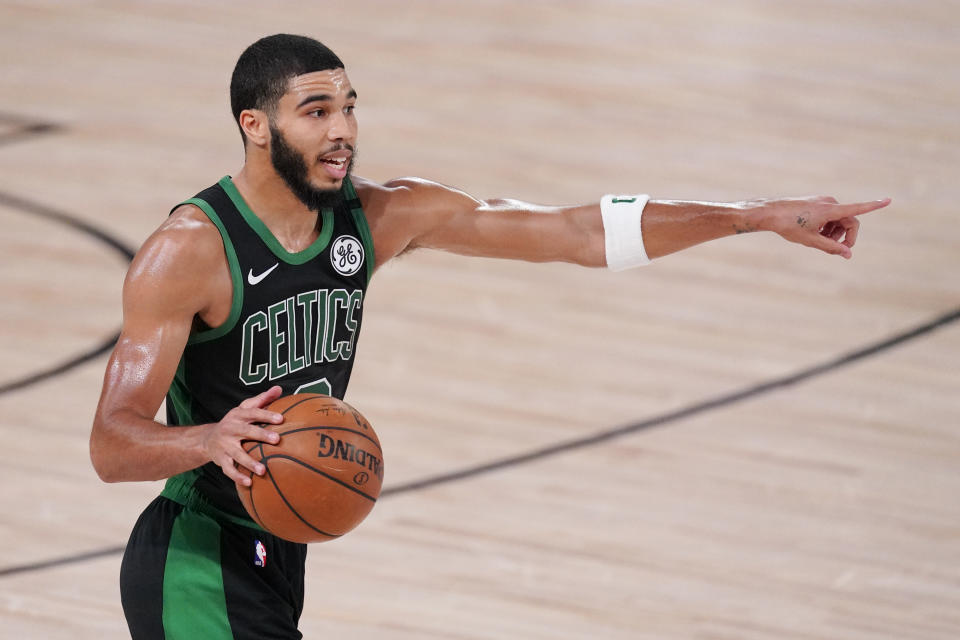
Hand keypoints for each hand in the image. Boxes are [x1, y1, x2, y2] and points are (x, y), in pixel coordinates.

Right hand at [201, 385, 283, 485]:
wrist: (207, 438)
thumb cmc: (235, 422)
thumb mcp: (244, 408)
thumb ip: (262, 399)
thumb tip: (279, 389)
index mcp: (238, 416)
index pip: (253, 413)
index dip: (266, 415)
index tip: (281, 418)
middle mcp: (230, 429)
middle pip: (246, 431)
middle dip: (261, 435)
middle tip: (277, 439)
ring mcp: (224, 446)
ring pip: (237, 454)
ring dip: (249, 462)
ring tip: (263, 470)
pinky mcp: (221, 460)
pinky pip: (229, 470)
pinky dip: (238, 477)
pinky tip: (249, 483)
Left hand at [755, 196, 890, 258]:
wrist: (769, 213)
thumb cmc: (789, 226)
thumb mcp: (811, 240)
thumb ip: (831, 247)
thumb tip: (848, 254)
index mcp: (830, 210)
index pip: (857, 208)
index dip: (874, 206)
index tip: (888, 200)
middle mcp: (830, 202)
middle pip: (849, 221)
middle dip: (846, 236)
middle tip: (838, 250)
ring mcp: (823, 201)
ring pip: (839, 219)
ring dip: (836, 232)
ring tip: (820, 241)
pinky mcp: (817, 202)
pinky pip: (830, 215)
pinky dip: (828, 226)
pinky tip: (815, 233)